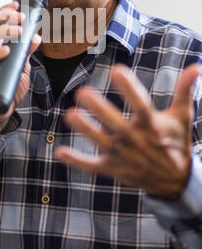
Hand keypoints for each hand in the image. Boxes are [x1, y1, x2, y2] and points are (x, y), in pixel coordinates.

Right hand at [0, 1, 40, 132]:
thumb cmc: (8, 86)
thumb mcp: (21, 67)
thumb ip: (26, 53)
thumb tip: (37, 38)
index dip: (2, 11)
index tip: (16, 4)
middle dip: (2, 17)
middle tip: (20, 16)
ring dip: (1, 31)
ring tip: (17, 31)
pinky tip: (5, 50)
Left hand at [55, 63, 200, 199]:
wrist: (175, 182)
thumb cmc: (176, 142)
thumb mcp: (182, 117)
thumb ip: (185, 91)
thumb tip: (196, 66)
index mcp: (153, 126)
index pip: (141, 105)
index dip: (130, 88)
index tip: (117, 70)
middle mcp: (137, 141)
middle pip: (117, 125)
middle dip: (101, 110)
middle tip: (82, 92)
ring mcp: (125, 157)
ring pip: (103, 143)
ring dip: (86, 130)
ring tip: (70, 115)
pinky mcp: (115, 170)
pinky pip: (94, 167)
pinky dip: (78, 161)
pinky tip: (61, 152)